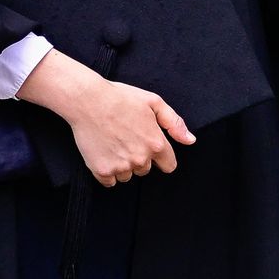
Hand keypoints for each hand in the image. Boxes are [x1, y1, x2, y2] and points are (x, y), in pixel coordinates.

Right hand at [17, 50, 194, 185]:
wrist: (88, 100)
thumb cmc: (121, 97)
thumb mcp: (153, 102)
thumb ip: (174, 123)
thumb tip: (190, 141)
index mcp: (156, 143)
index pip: (168, 165)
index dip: (161, 156)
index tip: (149, 146)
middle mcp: (140, 158)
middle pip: (146, 170)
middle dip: (139, 157)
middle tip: (126, 136)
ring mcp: (121, 166)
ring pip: (127, 176)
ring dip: (123, 164)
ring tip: (113, 142)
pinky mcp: (102, 171)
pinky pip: (110, 181)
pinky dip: (107, 171)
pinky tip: (103, 152)